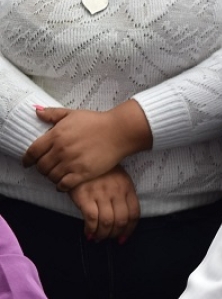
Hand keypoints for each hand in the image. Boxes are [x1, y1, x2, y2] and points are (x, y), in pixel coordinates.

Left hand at [23, 101, 151, 190]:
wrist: (118, 132)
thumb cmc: (97, 122)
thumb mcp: (73, 114)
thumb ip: (53, 113)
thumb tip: (37, 111)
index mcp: (56, 135)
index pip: (33, 151)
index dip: (27, 159)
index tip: (26, 163)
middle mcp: (61, 150)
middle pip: (41, 166)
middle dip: (41, 169)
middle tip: (46, 169)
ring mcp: (72, 163)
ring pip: (52, 176)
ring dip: (51, 177)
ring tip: (56, 175)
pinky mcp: (84, 173)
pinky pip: (65, 184)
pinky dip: (61, 186)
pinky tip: (63, 184)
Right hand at [68, 166, 140, 241]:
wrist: (79, 156)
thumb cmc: (100, 171)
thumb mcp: (118, 179)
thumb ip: (123, 196)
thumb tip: (122, 220)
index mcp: (127, 188)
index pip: (134, 214)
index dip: (129, 230)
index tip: (123, 238)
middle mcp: (116, 192)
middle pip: (121, 221)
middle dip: (115, 234)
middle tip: (109, 239)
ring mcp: (100, 194)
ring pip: (106, 222)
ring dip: (103, 235)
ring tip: (98, 238)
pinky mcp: (84, 196)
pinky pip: (91, 219)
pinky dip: (91, 230)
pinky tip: (88, 233)